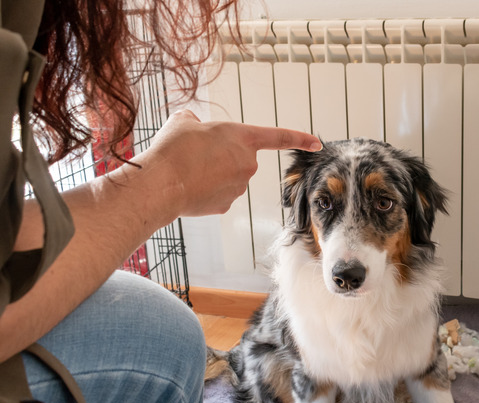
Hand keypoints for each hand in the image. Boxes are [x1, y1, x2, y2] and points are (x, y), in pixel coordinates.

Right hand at [125, 110, 320, 220]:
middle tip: (194, 155)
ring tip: (187, 171)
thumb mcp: (182, 121)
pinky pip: (217, 194)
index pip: (279, 137)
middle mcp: (247, 163)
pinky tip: (189, 188)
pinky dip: (205, 191)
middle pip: (239, 158)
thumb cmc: (173, 150)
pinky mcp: (226, 205)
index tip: (317, 143)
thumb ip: (195, 121)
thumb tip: (191, 124)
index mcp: (242, 138)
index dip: (300, 138)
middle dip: (220, 156)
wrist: (161, 183)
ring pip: (227, 177)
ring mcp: (238, 187)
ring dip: (210, 173)